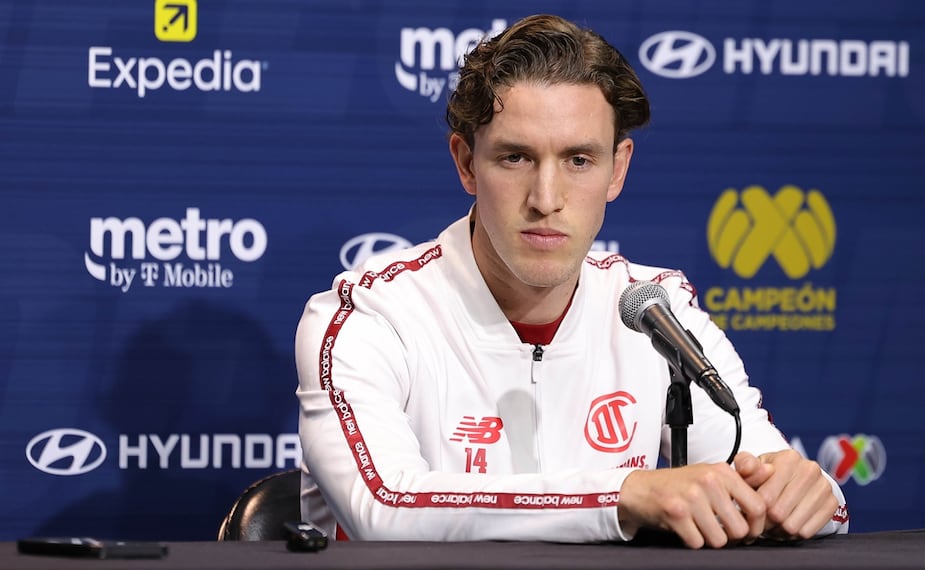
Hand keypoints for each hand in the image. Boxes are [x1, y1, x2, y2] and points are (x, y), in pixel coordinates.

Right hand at [619, 462, 766, 548]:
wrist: (640, 488)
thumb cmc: (680, 485)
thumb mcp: (711, 475)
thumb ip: (742, 477)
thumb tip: (771, 471)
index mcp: (722, 471)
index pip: (758, 506)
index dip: (757, 526)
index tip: (748, 531)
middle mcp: (708, 481)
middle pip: (740, 529)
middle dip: (731, 537)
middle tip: (720, 531)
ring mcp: (691, 496)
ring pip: (720, 539)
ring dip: (710, 540)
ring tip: (700, 528)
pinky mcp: (675, 512)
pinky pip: (697, 542)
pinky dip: (692, 541)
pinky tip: (686, 529)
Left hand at [734, 449, 838, 540]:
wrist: (794, 479)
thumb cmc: (767, 475)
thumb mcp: (752, 467)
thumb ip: (745, 466)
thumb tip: (749, 468)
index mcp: (788, 458)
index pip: (766, 497)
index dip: (755, 509)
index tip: (752, 511)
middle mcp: (810, 469)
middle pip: (779, 513)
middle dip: (766, 522)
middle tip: (762, 521)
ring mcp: (824, 486)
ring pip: (793, 526)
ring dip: (779, 530)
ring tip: (773, 524)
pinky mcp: (832, 503)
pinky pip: (808, 532)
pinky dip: (795, 534)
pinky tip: (788, 526)